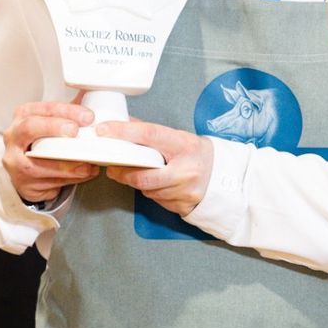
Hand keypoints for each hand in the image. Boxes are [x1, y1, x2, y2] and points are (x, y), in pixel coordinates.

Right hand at [2, 100, 100, 203]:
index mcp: (23, 116)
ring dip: (68, 164)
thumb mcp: (49, 122)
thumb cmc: (40, 142)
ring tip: (88, 163)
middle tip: (76, 132)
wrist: (24, 170)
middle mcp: (13, 136)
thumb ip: (68, 112)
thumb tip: (92, 95)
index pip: (44, 108)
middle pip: (30, 128)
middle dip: (54, 128)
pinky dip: (70, 179)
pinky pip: (48, 182)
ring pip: (39, 162)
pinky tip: (84, 174)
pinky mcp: (24, 182)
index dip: (67, 111)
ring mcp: (15, 161)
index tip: (87, 116)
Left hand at [99, 120, 213, 216]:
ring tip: (132, 173)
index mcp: (185, 145)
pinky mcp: (183, 205)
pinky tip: (153, 184)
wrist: (223, 177)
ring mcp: (185, 190)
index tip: (104, 130)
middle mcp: (186, 169)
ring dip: (135, 182)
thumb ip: (152, 133)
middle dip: (122, 172)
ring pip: (147, 189)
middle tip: (110, 166)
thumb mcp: (179, 138)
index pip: (149, 135)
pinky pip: (156, 200)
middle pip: (144, 175)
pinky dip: (149, 191)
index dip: (124, 132)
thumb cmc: (197, 154)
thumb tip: (124, 122)